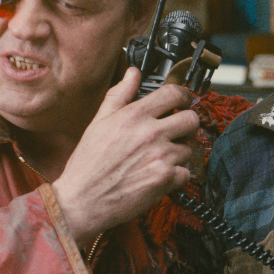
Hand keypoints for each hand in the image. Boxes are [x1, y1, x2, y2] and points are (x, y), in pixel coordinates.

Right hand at [51, 68, 200, 247]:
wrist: (81, 201)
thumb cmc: (88, 163)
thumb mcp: (99, 122)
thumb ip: (119, 94)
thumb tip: (133, 73)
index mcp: (134, 115)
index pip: (175, 93)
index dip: (184, 96)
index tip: (184, 101)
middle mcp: (151, 133)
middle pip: (191, 119)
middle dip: (186, 125)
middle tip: (176, 132)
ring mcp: (161, 156)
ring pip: (189, 148)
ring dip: (178, 154)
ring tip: (158, 160)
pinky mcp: (165, 179)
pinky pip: (186, 172)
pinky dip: (176, 176)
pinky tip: (157, 176)